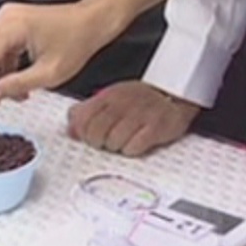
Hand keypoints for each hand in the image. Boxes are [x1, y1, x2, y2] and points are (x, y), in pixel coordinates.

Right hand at [0, 0, 123, 103]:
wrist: (91, 22)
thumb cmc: (77, 40)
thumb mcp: (49, 73)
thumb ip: (17, 85)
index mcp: (13, 25)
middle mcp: (6, 17)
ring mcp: (7, 18)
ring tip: (16, 92)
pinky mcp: (11, 22)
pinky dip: (3, 66)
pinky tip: (16, 78)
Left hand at [67, 81, 197, 156]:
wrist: (175, 96)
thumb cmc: (140, 100)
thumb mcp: (110, 99)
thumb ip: (86, 113)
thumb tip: (70, 130)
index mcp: (108, 96)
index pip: (82, 119)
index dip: (83, 133)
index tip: (89, 137)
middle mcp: (122, 104)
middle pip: (96, 133)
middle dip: (99, 143)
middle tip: (108, 141)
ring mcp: (139, 115)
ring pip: (114, 143)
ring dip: (117, 147)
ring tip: (124, 140)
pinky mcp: (155, 128)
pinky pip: (134, 148)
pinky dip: (132, 150)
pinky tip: (136, 143)